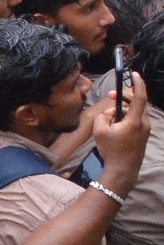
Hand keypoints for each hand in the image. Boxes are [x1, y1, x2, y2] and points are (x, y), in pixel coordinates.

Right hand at [93, 74, 151, 189]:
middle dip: (124, 97)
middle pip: (138, 103)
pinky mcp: (143, 135)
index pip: (140, 98)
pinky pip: (136, 119)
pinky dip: (126, 116)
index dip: (138, 84)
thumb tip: (109, 112)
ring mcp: (145, 130)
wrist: (123, 170)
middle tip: (110, 95)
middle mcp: (144, 124)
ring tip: (108, 116)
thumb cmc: (112, 150)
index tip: (135, 74)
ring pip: (136, 111)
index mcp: (135, 121)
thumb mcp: (100, 131)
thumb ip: (103, 116)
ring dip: (123, 108)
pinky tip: (114, 124)